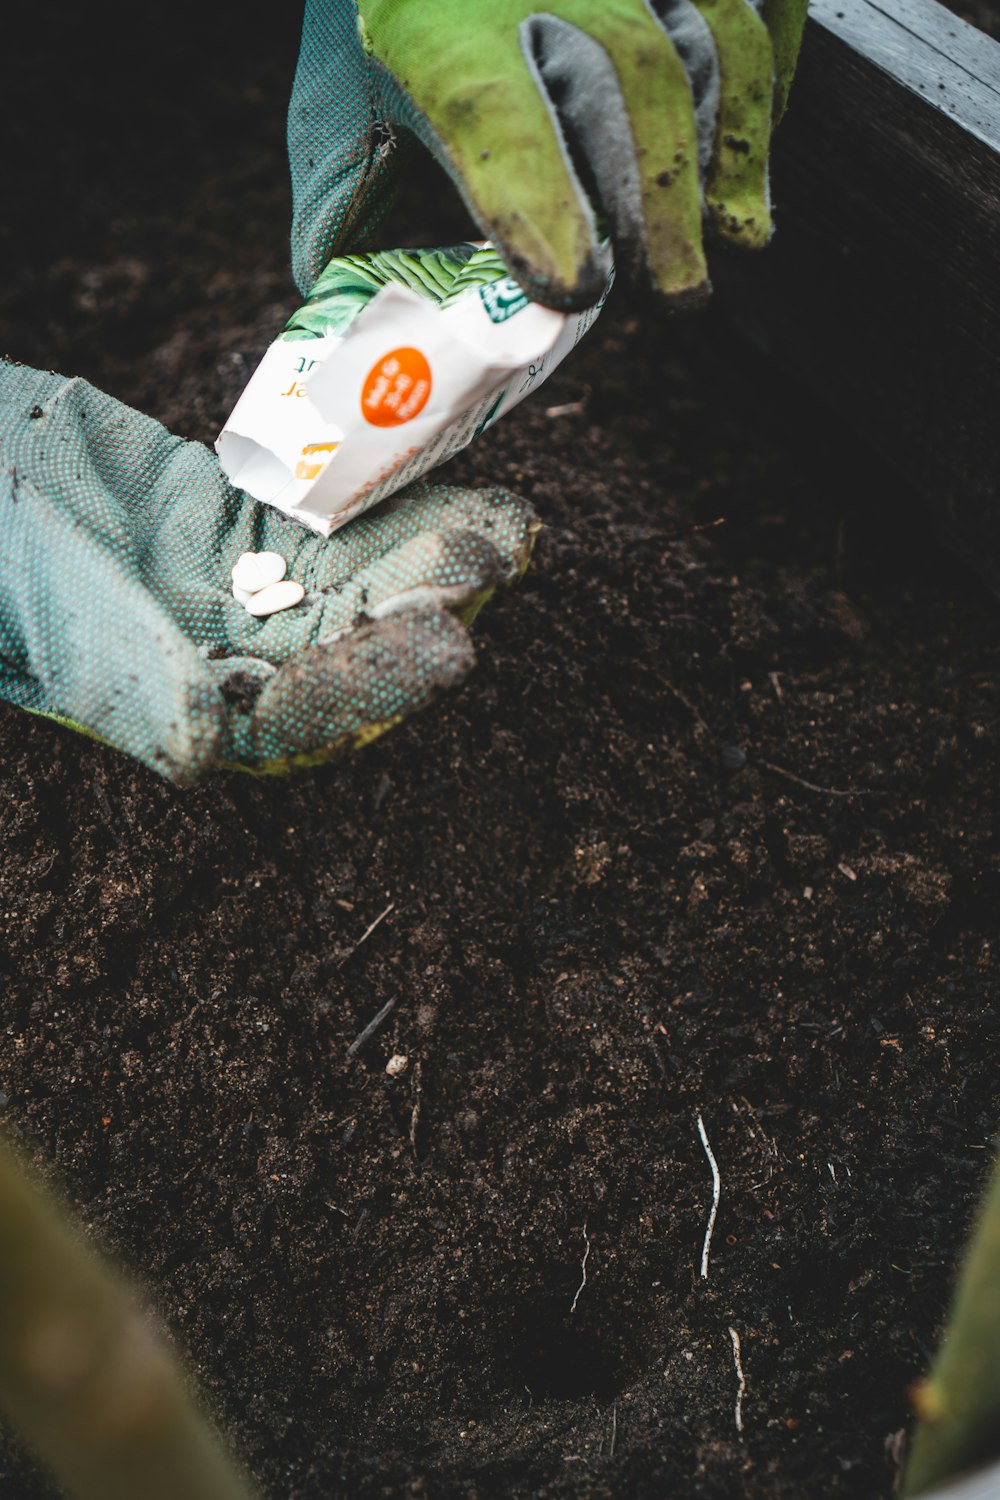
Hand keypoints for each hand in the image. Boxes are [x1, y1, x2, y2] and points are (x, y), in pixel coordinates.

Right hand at [0, 362, 536, 783]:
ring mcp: (242, 586)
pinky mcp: (241, 521)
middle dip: (421, 605)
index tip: (448, 645)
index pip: (304, 709)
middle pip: (348, 641)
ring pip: (348, 574)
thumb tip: (201, 754)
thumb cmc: (1, 573)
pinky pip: (323, 513)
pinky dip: (376, 495)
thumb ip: (127, 688)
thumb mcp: (52, 631)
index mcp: (193, 710)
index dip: (377, 679)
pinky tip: (431, 468)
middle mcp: (232, 658)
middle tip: (493, 563)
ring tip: (498, 523)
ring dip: (418, 550)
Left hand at [288, 0, 807, 308]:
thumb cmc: (384, 18)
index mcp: (432, 14)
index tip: (575, 287)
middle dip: (663, 193)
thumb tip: (382, 342)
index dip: (541, 203)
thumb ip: (353, 213)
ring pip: (712, 31)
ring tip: (737, 237)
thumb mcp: (340, 109)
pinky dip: (767, 79)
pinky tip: (753, 152)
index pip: (493, 108)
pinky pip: (759, 0)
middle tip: (678, 292)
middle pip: (631, 69)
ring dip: (733, 144)